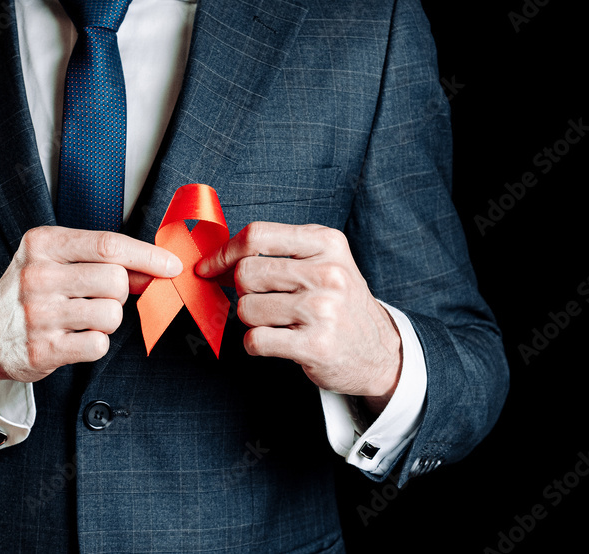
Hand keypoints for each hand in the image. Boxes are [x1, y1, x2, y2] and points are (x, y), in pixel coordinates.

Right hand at [0, 226, 181, 392]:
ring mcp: (38, 314)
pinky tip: (74, 337)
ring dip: (108, 319)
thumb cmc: (33, 289)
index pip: (108, 245)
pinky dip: (95, 342)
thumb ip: (104, 260)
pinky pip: (98, 344)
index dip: (147, 256)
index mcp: (42, 244)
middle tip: (100, 296)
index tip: (171, 265)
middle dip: (121, 292)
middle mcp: (37, 276)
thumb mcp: (57, 259)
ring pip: (111, 315)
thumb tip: (158, 268)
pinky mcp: (43, 349)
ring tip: (83, 317)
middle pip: (116, 281)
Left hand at [196, 222, 401, 412]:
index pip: (257, 236)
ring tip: (279, 323)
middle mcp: (328, 273)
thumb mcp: (322, 262)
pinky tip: (278, 342)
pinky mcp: (316, 346)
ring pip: (247, 308)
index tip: (210, 268)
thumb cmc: (338, 304)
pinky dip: (256, 344)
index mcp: (326, 243)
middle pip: (246, 273)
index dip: (224, 253)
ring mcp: (324, 310)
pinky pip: (255, 340)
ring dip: (252, 320)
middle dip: (243, 291)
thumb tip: (215, 259)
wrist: (379, 352)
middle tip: (263, 301)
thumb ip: (277, 253)